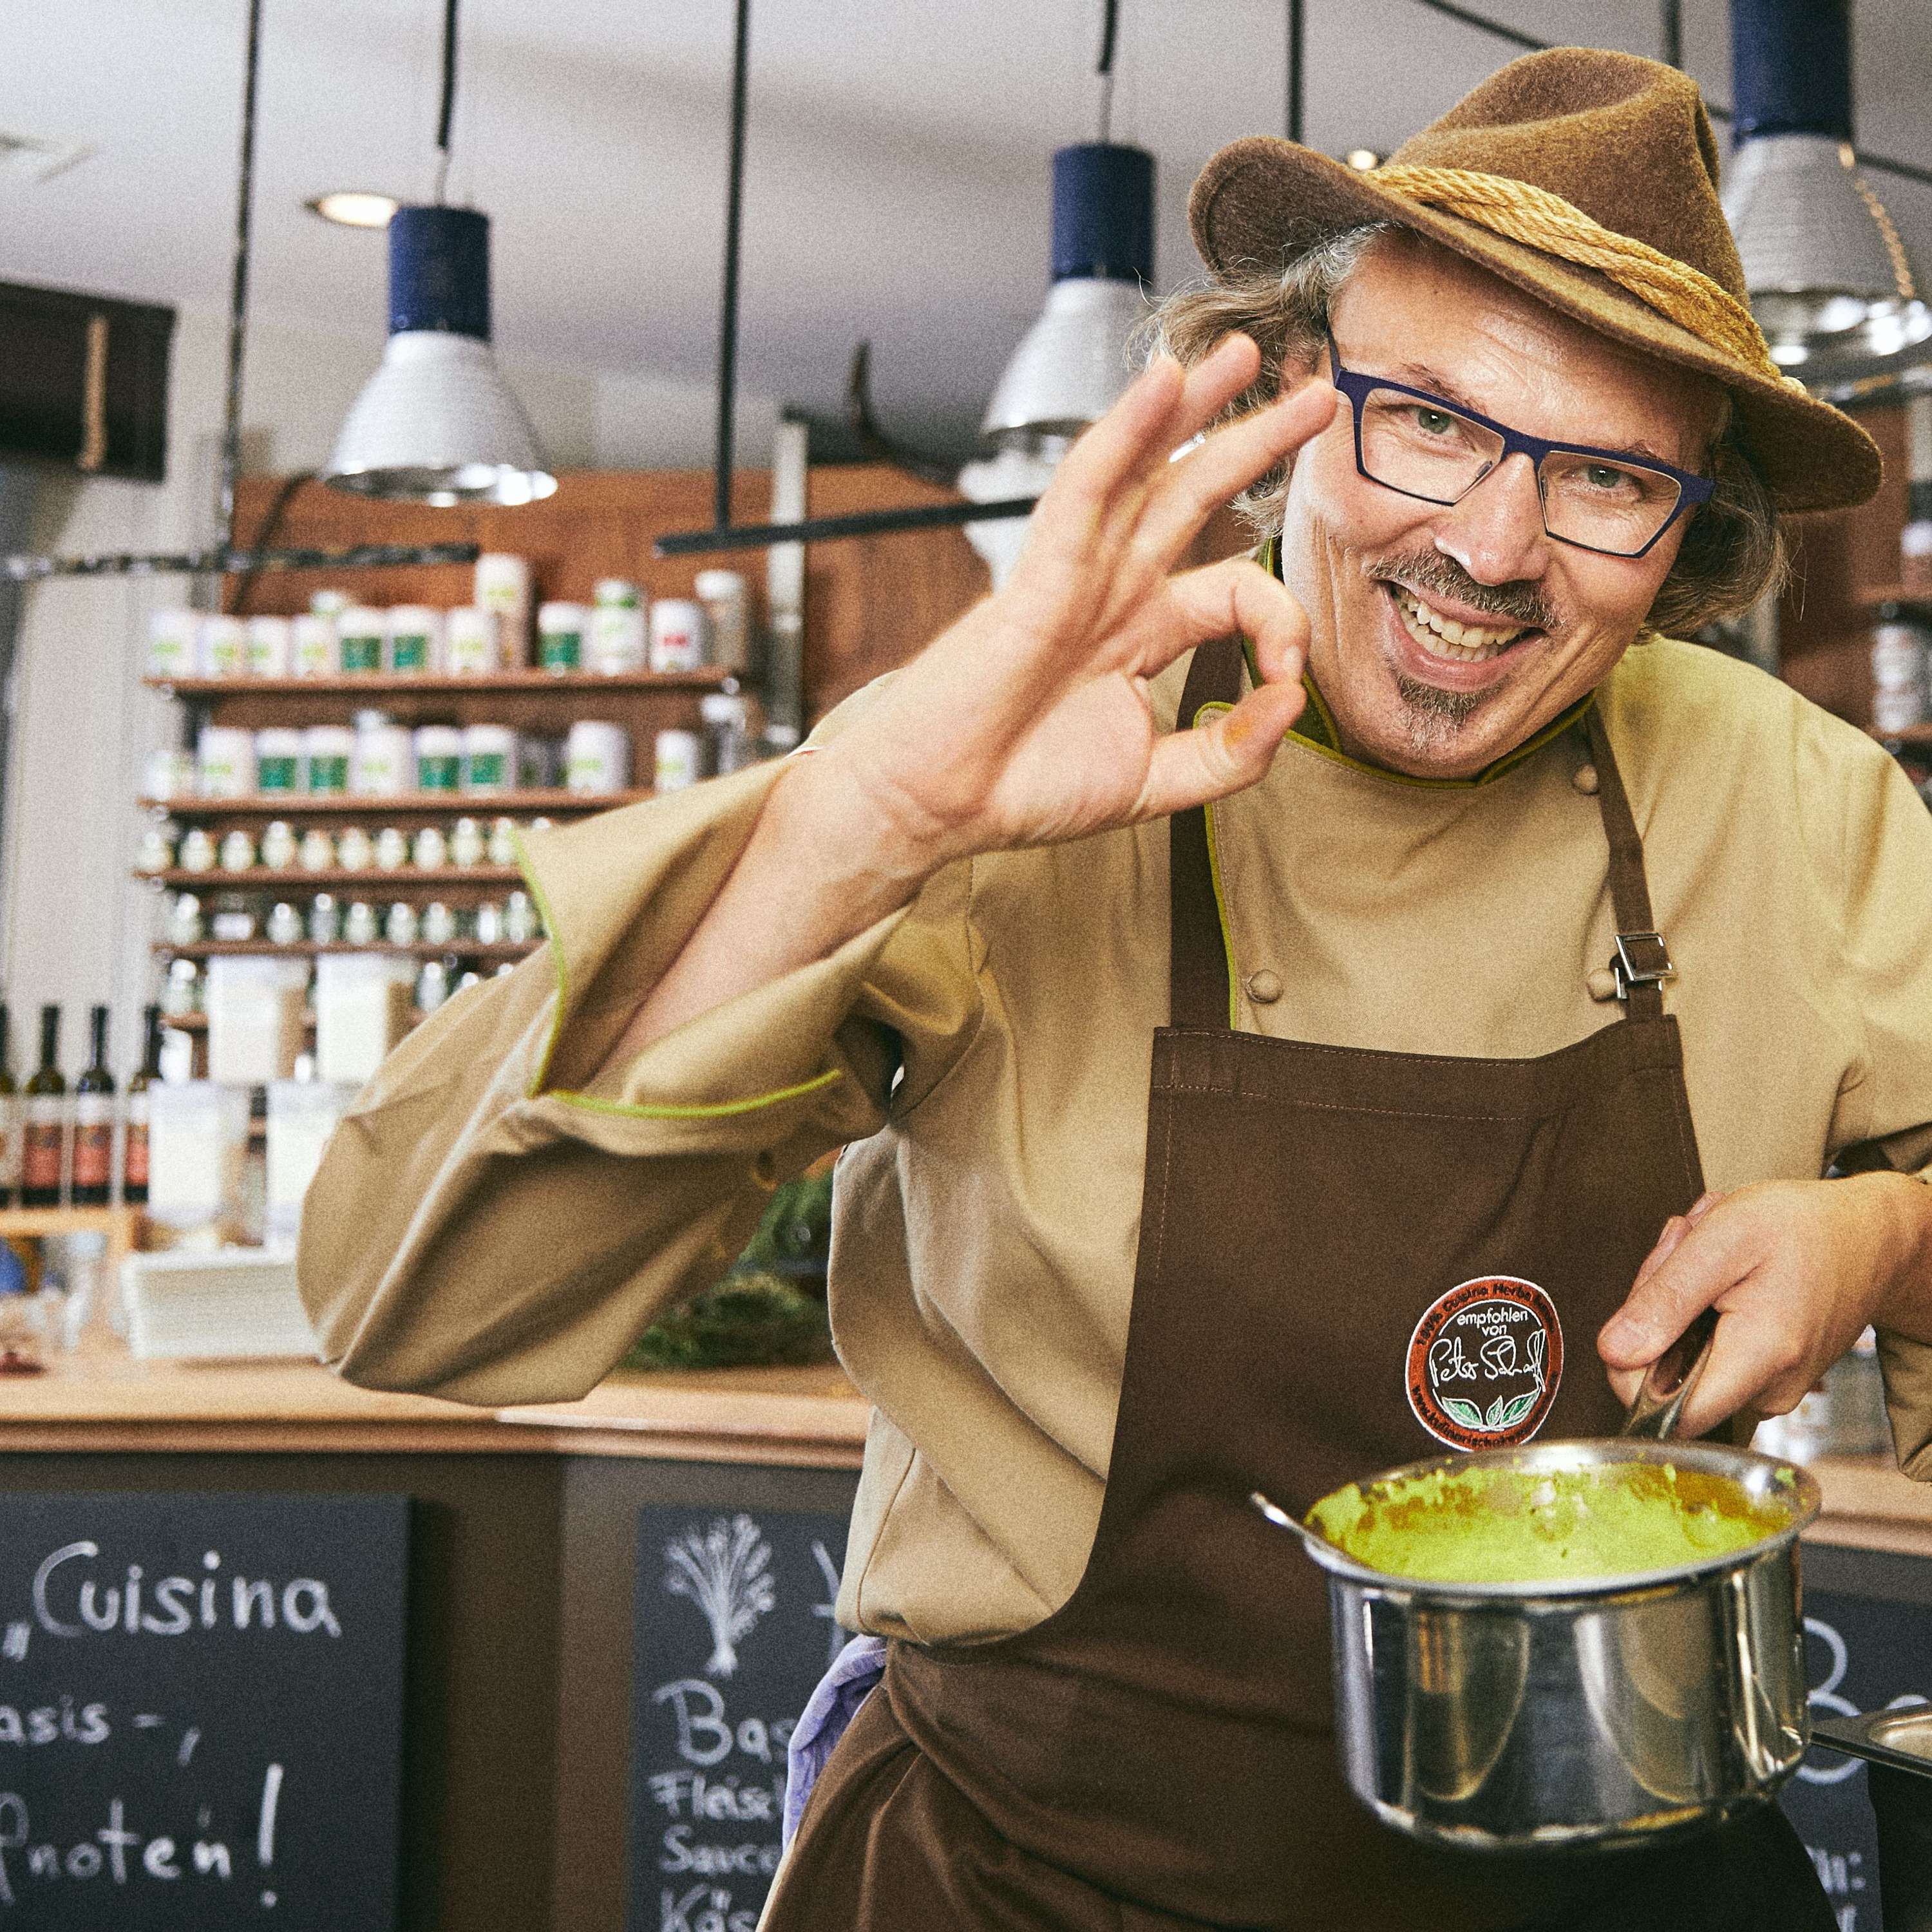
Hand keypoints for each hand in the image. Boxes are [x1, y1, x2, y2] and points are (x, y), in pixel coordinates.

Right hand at [797, 336, 1337, 878]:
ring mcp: (1078, 574)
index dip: (1283, 623)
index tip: (1288, 678)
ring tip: (1244, 355)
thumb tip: (1289, 701)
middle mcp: (1114, 591)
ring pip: (1146, 470)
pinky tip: (1164, 381)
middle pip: (1196, 496)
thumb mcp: (1157, 785)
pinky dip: (1125, 430)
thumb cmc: (1023, 789)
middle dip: (1255, 443)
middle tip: (1314, 402)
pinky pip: (1087, 484)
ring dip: (1195, 407)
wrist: (935, 804)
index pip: (1238, 591)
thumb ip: (1232, 752)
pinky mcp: (1039, 571)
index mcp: (1143, 633)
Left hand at [1597, 1175, 1931, 1436]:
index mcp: (1758, 1360)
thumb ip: (1666, 1298)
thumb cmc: (1805, 1227)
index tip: (1651, 1295)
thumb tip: (1614, 1351)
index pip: (1664, 1410)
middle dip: (1656, 1301)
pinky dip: (1698, 1303)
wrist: (1870, 1237)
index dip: (1631, 1362)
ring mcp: (1766, 1387)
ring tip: (1708, 1250)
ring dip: (1676, 1294)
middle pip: (1664, 1371)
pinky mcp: (1764, 1375)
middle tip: (1686, 1245)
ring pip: (1680, 1353)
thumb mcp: (1724, 1239)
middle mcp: (1765, 1390)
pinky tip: (1719, 1268)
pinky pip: (1704, 1347)